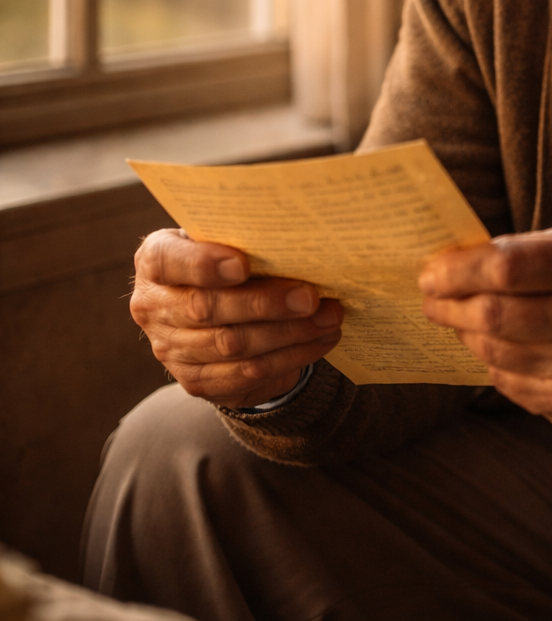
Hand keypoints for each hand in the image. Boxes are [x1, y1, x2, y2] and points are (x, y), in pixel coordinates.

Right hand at [132, 228, 342, 408]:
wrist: (218, 313)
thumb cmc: (228, 262)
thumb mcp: (224, 242)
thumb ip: (243, 239)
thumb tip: (297, 239)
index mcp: (155, 262)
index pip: (169, 261)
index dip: (203, 264)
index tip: (244, 264)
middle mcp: (153, 307)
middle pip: (206, 308)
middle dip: (264, 303)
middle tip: (310, 297)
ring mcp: (170, 349)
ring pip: (231, 345)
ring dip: (288, 333)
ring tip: (328, 318)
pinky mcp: (196, 381)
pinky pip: (246, 372)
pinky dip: (290, 356)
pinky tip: (321, 340)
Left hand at [419, 228, 551, 427]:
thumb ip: (529, 250)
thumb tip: (457, 260)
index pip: (510, 267)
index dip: (460, 270)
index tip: (431, 271)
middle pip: (496, 315)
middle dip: (449, 305)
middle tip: (430, 297)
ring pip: (497, 353)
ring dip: (465, 334)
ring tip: (457, 318)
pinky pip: (512, 384)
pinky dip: (492, 363)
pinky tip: (491, 347)